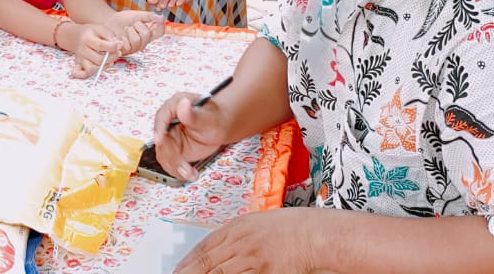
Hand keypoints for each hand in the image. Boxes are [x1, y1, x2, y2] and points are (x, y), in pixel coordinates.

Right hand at [69, 23, 125, 77]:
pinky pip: (82, 74)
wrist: (77, 36)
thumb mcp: (101, 29)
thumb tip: (118, 44)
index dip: (112, 46)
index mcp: (87, 39)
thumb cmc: (92, 33)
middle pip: (98, 59)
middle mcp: (82, 50)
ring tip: (111, 60)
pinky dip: (90, 73)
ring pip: (92, 69)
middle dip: (111, 58)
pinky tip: (100, 67)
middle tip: (119, 53)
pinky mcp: (79, 66)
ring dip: (104, 66)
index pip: (100, 45)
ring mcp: (80, 59)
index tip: (120, 44)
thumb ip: (109, 36)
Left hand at [109, 10, 164, 55]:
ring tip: (126, 29)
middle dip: (137, 25)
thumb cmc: (124, 19)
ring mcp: (135, 48)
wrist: (109, 22)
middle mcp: (143, 42)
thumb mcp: (137, 15)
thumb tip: (162, 18)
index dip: (160, 27)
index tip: (156, 22)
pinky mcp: (125, 51)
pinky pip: (127, 45)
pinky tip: (120, 36)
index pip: (160, 32)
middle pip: (147, 35)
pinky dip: (122, 37)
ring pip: (137, 40)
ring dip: (129, 31)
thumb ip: (149, 16)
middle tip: (132, 24)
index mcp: (149, 33)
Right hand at [152, 90, 228, 181]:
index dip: (159, 128)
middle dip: (171, 156)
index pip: (162, 116)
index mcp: (175, 106)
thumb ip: (193, 114)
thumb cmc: (215, 118)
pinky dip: (178, 171)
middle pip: (161, 140)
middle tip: (184, 167)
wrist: (221, 129)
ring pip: (163, 154)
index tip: (160, 140)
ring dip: (175, 167)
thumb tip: (183, 104)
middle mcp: (169, 121)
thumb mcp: (207, 117)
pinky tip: (190, 173)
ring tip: (190, 172)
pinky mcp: (172, 150)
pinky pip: (169, 163)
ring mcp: (170, 137)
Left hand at [173, 207, 321, 273]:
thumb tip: (219, 253)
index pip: (203, 247)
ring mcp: (250, 258)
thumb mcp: (260, 224)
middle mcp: (239, 241)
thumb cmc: (293, 229)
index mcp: (238, 226)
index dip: (186, 263)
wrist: (316, 235)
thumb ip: (238, 237)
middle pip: (205, 263)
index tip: (177, 272)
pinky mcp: (262, 271)